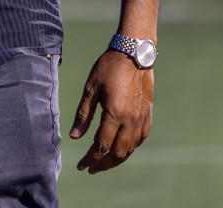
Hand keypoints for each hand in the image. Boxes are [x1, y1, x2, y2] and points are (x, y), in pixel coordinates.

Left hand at [70, 50, 153, 173]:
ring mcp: (141, 119)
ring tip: (103, 162)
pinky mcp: (148, 115)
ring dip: (116, 159)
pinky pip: (140, 139)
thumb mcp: (91, 88)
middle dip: (103, 164)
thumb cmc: (108, 68)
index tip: (82, 166)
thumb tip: (74, 136)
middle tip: (91, 168)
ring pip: (130, 149)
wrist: (134, 54)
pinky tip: (121, 149)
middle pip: (117, 153)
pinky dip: (129, 149)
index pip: (101, 146)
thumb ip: (83, 114)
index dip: (90, 158)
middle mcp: (130, 120)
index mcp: (114, 114)